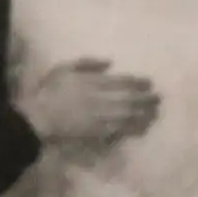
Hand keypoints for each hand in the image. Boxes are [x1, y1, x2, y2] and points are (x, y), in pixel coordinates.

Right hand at [24, 58, 159, 142]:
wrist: (38, 117)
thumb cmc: (49, 91)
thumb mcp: (65, 68)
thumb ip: (88, 63)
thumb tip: (110, 63)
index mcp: (96, 82)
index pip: (124, 82)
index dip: (140, 83)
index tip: (150, 83)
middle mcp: (103, 99)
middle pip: (132, 99)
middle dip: (148, 99)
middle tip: (159, 99)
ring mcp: (102, 117)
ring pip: (131, 115)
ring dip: (145, 114)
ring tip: (155, 113)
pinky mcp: (99, 133)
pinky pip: (122, 131)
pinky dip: (134, 129)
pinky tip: (142, 128)